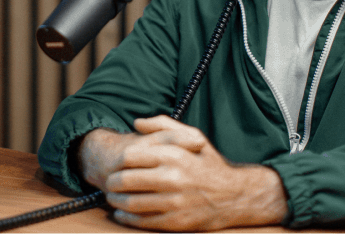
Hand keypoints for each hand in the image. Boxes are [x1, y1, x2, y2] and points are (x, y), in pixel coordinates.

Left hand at [82, 116, 287, 231]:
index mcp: (174, 155)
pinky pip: (143, 221)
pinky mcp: (176, 222)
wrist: (235, 195)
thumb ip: (163, 125)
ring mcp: (174, 202)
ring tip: (113, 198)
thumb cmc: (209, 163)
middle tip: (109, 182)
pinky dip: (127, 218)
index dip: (118, 161)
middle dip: (113, 182)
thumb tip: (136, 123)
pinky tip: (121, 214)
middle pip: (126, 180)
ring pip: (132, 203)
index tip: (115, 164)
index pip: (130, 156)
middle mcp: (173, 178)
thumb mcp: (193, 136)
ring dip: (116, 201)